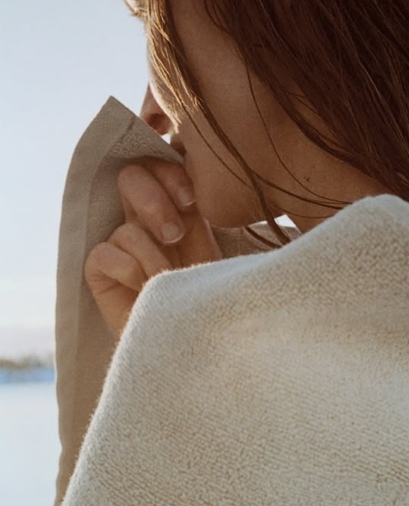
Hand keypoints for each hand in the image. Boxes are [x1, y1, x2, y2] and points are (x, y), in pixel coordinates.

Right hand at [84, 158, 222, 340]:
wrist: (197, 340)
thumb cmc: (209, 294)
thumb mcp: (212, 245)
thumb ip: (198, 210)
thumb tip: (191, 171)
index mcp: (175, 207)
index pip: (159, 165)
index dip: (170, 176)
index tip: (191, 203)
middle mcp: (144, 220)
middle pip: (131, 177)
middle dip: (154, 203)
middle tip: (175, 236)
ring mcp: (120, 245)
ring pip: (127, 229)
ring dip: (153, 259)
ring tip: (168, 282)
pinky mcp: (99, 272)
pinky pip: (104, 253)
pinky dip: (128, 272)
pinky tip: (145, 289)